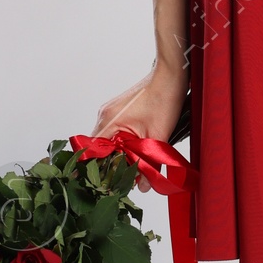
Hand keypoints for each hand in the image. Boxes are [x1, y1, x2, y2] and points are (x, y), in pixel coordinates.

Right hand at [90, 66, 186, 188]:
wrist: (171, 76)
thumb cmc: (164, 100)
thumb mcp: (157, 137)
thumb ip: (148, 163)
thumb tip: (143, 186)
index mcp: (109, 121)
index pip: (92, 151)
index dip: (97, 168)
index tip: (103, 182)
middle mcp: (105, 115)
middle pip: (100, 147)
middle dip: (111, 163)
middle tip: (124, 178)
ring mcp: (111, 111)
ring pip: (108, 139)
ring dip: (118, 152)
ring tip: (132, 165)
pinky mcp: (120, 109)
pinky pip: (115, 130)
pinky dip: (122, 142)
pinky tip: (135, 149)